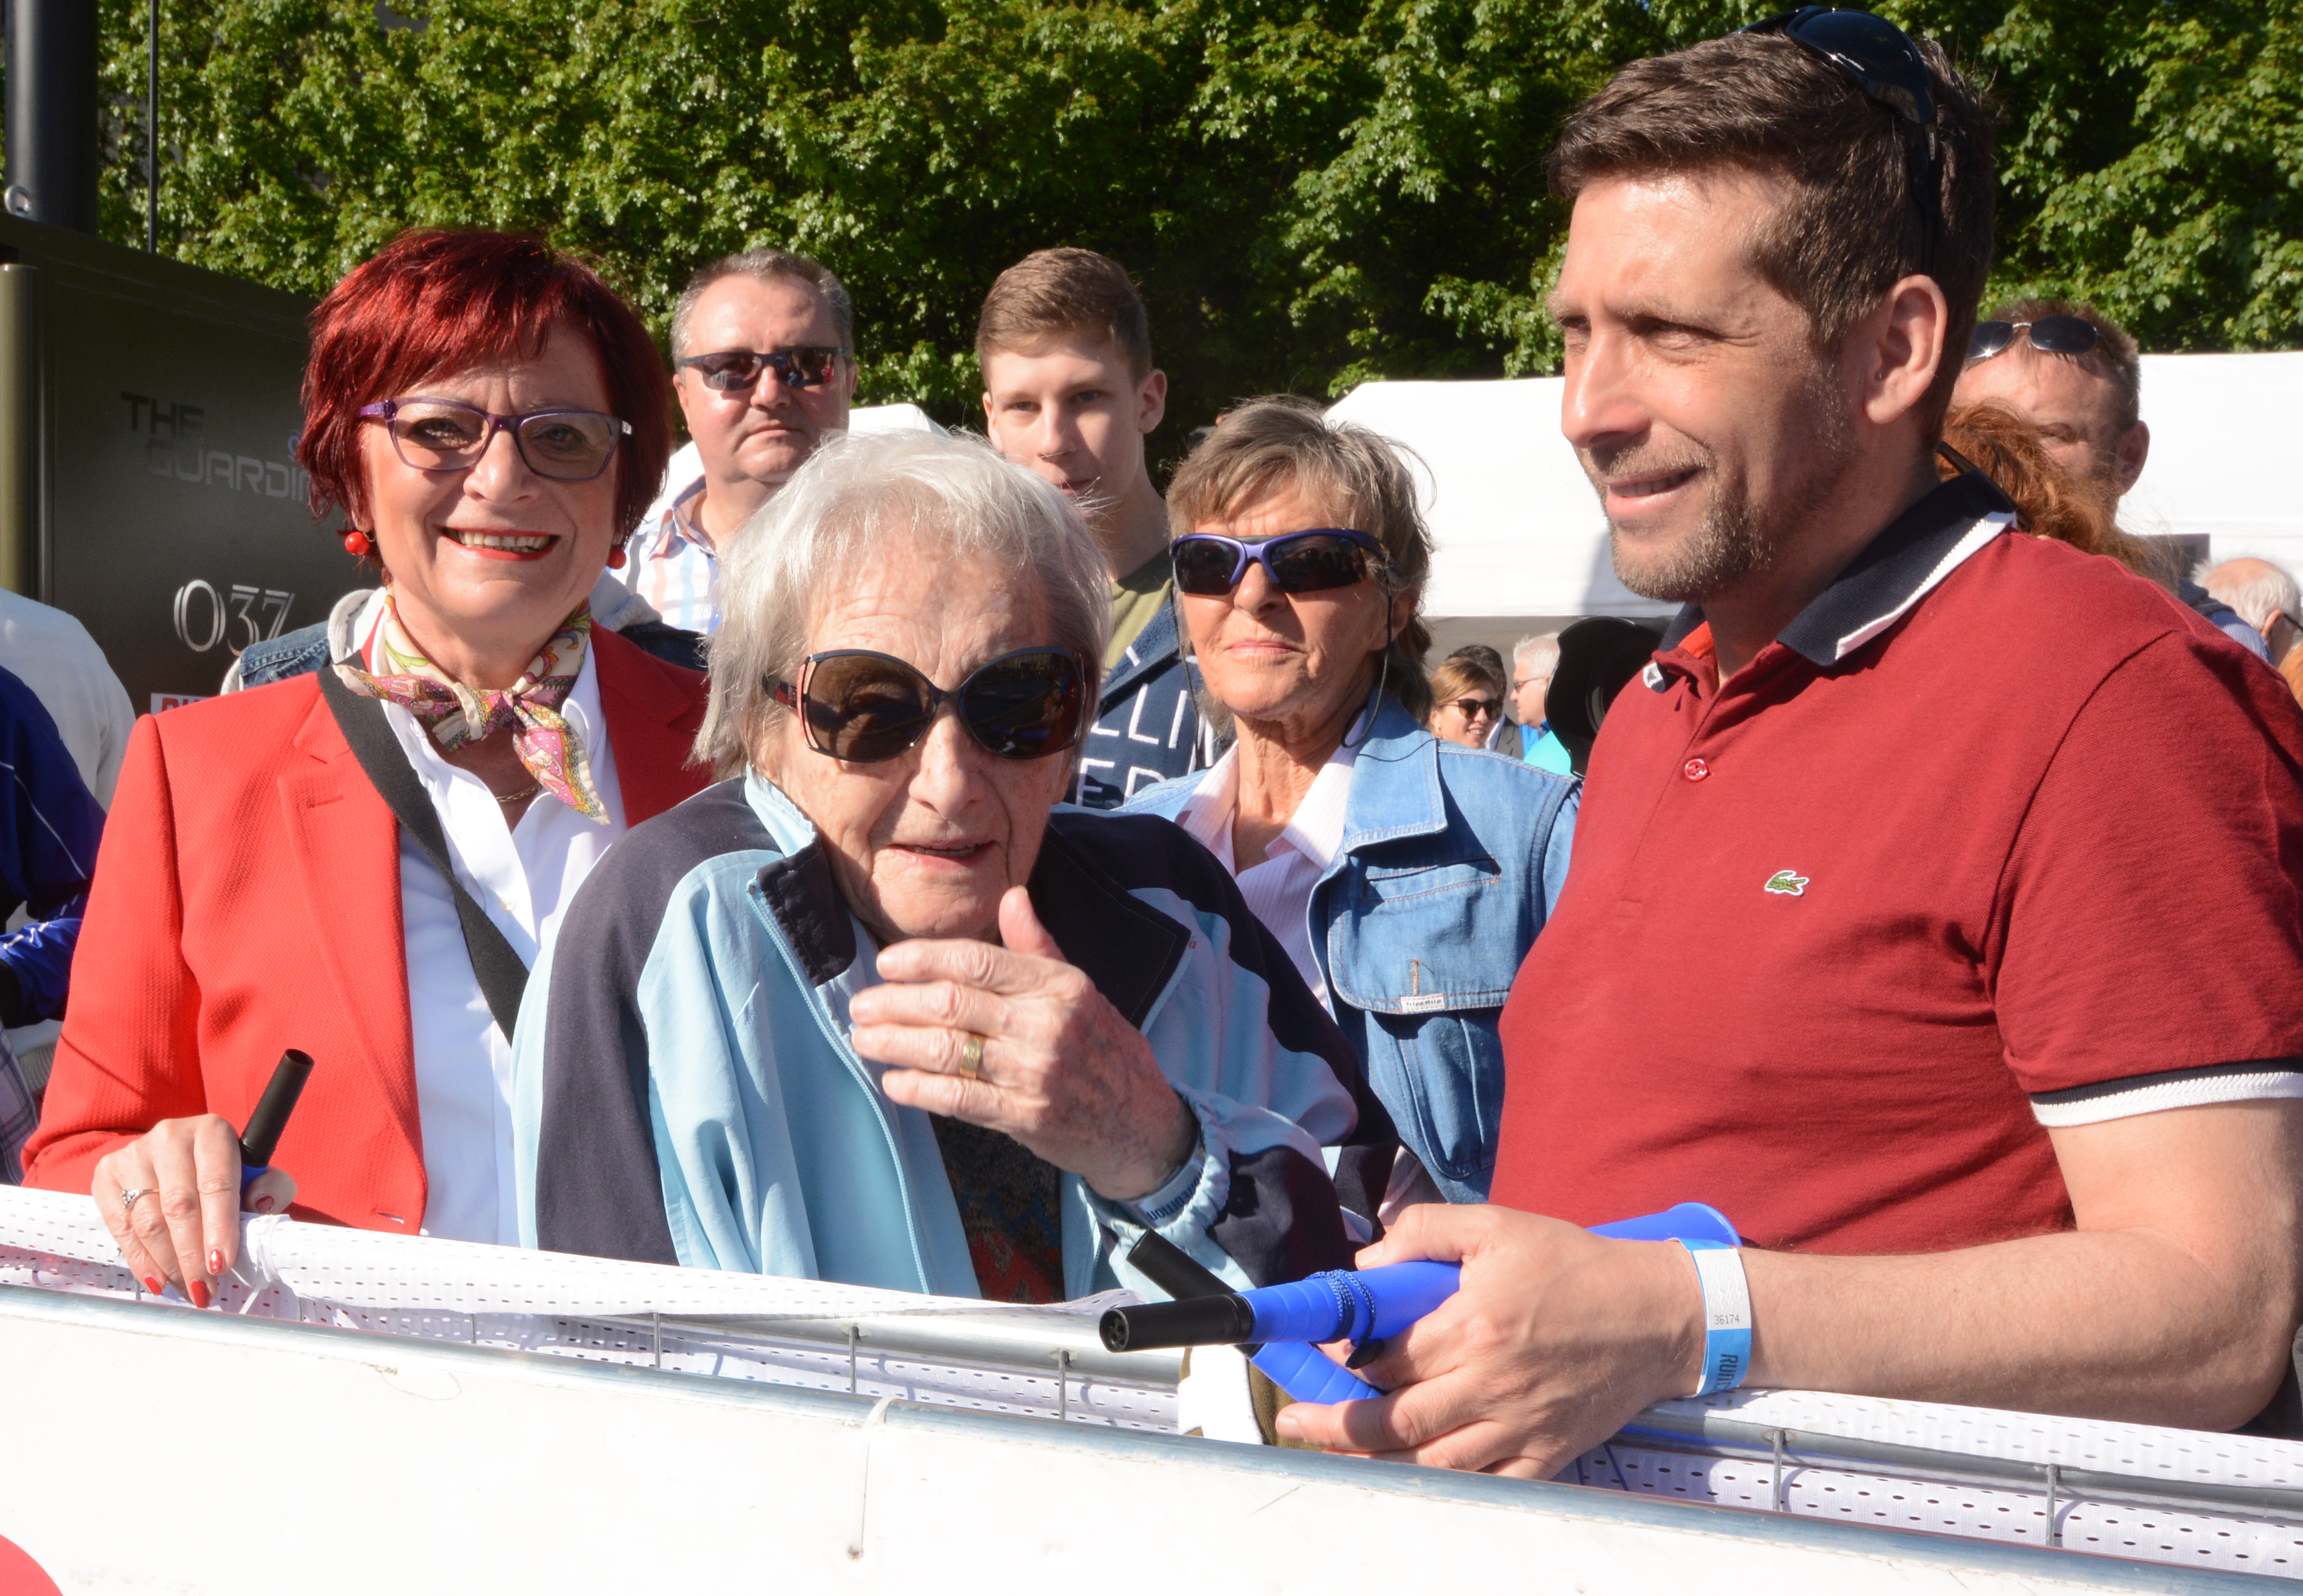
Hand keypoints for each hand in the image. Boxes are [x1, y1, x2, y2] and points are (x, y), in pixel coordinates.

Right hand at [91, 1117, 297, 1308]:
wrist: (175, 1156)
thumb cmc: (222, 1171)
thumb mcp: (255, 1172)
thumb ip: (272, 1186)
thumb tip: (260, 1204)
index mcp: (212, 1132)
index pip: (216, 1184)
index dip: (219, 1228)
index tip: (222, 1264)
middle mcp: (169, 1136)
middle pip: (179, 1206)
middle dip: (192, 1256)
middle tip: (205, 1289)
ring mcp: (133, 1154)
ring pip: (148, 1221)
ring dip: (168, 1264)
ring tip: (188, 1289)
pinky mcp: (107, 1174)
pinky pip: (121, 1226)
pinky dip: (140, 1260)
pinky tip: (158, 1280)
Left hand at [849, 886, 1197, 1200]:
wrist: (1140, 1121)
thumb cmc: (1103, 1048)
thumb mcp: (1080, 990)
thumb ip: (1037, 946)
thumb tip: (1013, 896)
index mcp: (1059, 985)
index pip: (978, 961)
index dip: (923, 960)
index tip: (887, 964)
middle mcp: (1047, 1025)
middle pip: (952, 1004)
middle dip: (896, 1003)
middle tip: (862, 1005)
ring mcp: (1035, 1073)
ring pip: (947, 1051)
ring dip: (896, 1044)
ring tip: (864, 1039)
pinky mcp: (1026, 1117)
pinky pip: (959, 1099)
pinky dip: (919, 1090)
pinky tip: (894, 1082)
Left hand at [1274, 1204, 1703, 1475]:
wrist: (1658, 1313)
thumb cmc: (1575, 1265)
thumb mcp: (1497, 1224)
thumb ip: (1425, 1231)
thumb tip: (1368, 1264)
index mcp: (1475, 1325)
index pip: (1386, 1357)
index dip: (1343, 1359)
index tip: (1319, 1357)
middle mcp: (1493, 1383)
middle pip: (1396, 1420)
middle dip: (1337, 1425)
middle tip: (1297, 1422)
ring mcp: (1521, 1426)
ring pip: (1433, 1463)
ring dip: (1376, 1463)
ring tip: (1336, 1455)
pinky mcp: (1548, 1453)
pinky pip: (1490, 1487)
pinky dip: (1448, 1490)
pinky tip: (1413, 1480)